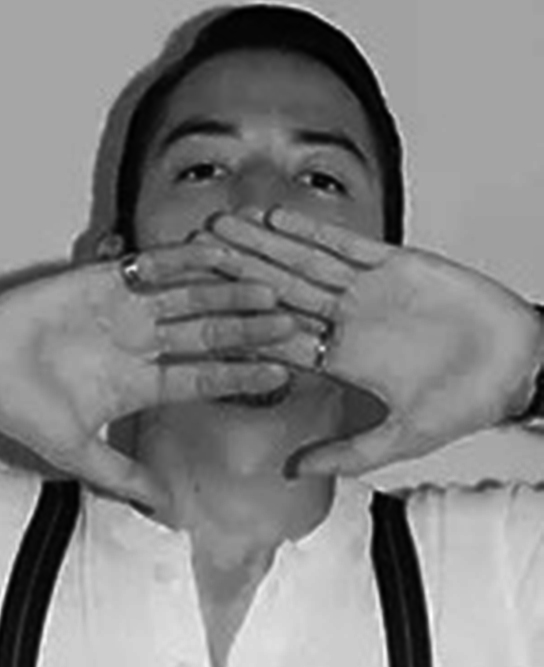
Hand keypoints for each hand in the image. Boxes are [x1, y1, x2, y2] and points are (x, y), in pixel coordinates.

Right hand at [0, 241, 304, 506]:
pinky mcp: (104, 280)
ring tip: (268, 287)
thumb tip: (167, 513)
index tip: (285, 371)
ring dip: (229, 292)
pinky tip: (219, 252)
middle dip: (251, 329)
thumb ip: (123, 477)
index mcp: (141, 382)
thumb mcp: (77, 451)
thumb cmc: (23, 410)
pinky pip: (152, 266)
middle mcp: (142, 343)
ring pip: (190, 297)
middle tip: (295, 323)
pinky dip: (184, 258)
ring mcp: (126, 310)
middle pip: (208, 333)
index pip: (205, 376)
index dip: (245, 373)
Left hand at [210, 209, 543, 476]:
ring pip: (301, 262)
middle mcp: (341, 321)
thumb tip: (293, 473)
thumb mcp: (401, 438)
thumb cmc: (463, 403)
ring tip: (220, 225)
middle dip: (234, 271)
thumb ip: (347, 454)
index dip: (235, 323)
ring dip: (261, 244)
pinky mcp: (394, 264)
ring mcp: (363, 291)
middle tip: (190, 252)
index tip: (196, 311)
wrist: (517, 366)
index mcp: (336, 359)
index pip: (273, 338)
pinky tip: (275, 217)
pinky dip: (312, 232)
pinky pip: (345, 245)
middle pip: (275, 291)